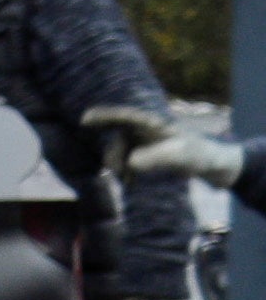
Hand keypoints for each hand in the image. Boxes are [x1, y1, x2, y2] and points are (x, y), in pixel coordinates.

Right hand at [110, 111, 251, 187]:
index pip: (123, 116)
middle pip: (118, 137)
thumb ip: (156, 157)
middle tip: (112, 172)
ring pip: (120, 151)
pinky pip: (127, 160)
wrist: (215, 166)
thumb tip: (130, 163)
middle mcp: (145, 130)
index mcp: (152, 123)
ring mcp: (145, 141)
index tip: (84, 119)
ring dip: (119, 166)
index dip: (103, 116)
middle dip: (112, 154)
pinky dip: (126, 171)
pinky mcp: (148, 153)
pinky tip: (129, 183)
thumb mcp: (180, 156)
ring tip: (126, 182)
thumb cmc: (199, 155)